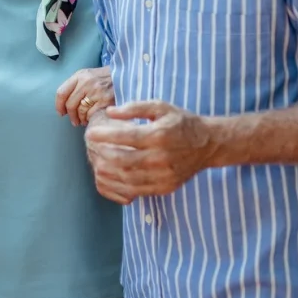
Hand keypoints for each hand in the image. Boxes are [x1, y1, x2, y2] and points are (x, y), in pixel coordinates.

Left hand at [56, 66, 113, 125]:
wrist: (124, 76)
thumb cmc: (104, 78)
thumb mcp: (88, 75)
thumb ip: (75, 86)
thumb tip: (64, 105)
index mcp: (80, 75)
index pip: (62, 92)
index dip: (59, 105)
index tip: (61, 113)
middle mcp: (86, 82)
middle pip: (70, 104)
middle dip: (71, 116)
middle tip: (73, 121)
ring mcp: (96, 92)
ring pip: (80, 111)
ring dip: (80, 119)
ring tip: (83, 120)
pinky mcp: (105, 100)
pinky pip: (91, 114)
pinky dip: (89, 119)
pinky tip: (91, 119)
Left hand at [83, 101, 215, 204]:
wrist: (208, 144)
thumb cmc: (181, 122)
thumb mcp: (160, 106)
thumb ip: (134, 108)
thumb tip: (110, 112)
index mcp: (159, 135)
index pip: (126, 137)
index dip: (104, 136)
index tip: (89, 133)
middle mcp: (161, 158)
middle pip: (122, 160)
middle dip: (101, 154)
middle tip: (90, 148)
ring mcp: (163, 176)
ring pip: (126, 178)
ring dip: (106, 172)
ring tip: (96, 162)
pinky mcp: (165, 187)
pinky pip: (136, 190)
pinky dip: (119, 186)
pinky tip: (110, 177)